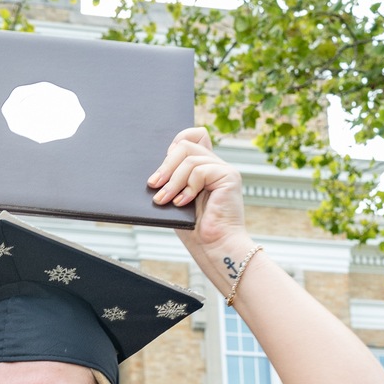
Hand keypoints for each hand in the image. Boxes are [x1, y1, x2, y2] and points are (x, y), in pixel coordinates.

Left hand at [149, 128, 248, 271]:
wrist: (215, 248)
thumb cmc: (195, 229)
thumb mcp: (176, 199)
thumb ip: (172, 179)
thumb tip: (153, 168)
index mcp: (205, 167)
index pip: (194, 135)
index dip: (176, 142)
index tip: (160, 168)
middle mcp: (216, 165)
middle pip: (186, 144)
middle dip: (165, 165)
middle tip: (153, 185)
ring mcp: (224, 169)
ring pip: (189, 158)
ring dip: (172, 181)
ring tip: (163, 199)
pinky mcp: (230, 176)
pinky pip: (199, 170)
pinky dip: (187, 187)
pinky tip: (182, 202)